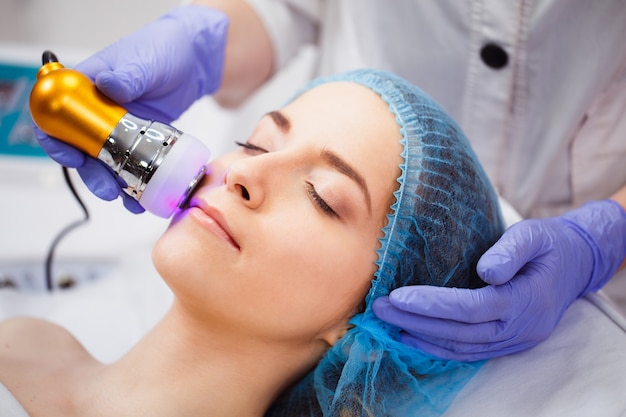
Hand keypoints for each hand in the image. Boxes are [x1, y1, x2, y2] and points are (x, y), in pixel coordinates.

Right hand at [34, 5, 227, 211]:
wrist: (193, 61)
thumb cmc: (161, 50)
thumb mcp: (143, 60)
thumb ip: (126, 75)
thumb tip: (108, 86)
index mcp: (86, 88)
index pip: (57, 115)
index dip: (57, 139)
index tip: (70, 156)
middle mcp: (97, 112)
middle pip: (82, 149)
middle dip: (91, 173)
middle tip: (107, 190)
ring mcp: (119, 128)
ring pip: (107, 162)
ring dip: (114, 184)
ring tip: (129, 201)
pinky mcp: (141, 140)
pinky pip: (134, 164)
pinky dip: (138, 182)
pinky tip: (145, 197)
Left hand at [373, 200, 625, 360]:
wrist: (578, 263)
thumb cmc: (551, 243)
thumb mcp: (535, 235)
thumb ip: (510, 250)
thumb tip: (487, 271)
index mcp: (526, 300)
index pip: (471, 308)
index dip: (433, 305)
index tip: (397, 297)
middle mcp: (520, 327)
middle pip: (460, 333)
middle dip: (416, 323)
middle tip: (379, 310)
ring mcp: (516, 339)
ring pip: (463, 348)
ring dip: (422, 338)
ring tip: (387, 325)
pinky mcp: (509, 342)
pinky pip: (470, 352)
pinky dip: (439, 348)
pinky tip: (413, 338)